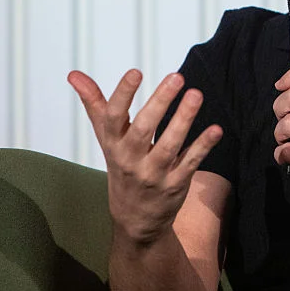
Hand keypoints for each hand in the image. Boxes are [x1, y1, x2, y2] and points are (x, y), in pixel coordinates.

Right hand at [68, 69, 222, 245]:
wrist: (134, 219)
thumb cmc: (122, 167)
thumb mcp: (106, 139)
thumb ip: (95, 104)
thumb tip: (74, 74)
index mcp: (113, 145)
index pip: (113, 118)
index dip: (122, 94)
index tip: (135, 71)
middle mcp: (130, 160)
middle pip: (143, 129)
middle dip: (159, 102)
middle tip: (176, 77)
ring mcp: (153, 174)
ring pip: (169, 145)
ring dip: (184, 119)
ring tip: (196, 94)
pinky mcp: (175, 184)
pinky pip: (190, 163)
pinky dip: (203, 146)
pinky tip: (216, 129)